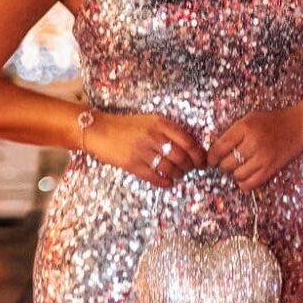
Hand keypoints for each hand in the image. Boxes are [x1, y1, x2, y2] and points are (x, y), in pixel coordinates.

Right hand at [85, 110, 204, 188]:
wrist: (100, 130)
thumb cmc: (128, 125)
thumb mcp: (150, 120)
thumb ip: (169, 130)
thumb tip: (190, 146)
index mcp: (160, 123)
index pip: (188, 141)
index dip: (199, 155)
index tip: (202, 161)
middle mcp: (153, 136)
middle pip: (181, 157)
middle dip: (190, 167)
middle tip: (190, 170)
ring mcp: (142, 151)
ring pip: (170, 168)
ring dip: (178, 175)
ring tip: (178, 175)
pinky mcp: (132, 165)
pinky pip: (155, 177)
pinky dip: (165, 182)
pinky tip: (168, 182)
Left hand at [208, 100, 302, 190]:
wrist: (297, 127)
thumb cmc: (271, 121)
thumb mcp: (249, 119)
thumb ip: (233, 133)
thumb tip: (215, 151)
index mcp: (245, 128)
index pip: (219, 147)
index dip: (211, 157)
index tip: (210, 159)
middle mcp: (253, 143)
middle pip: (226, 163)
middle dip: (222, 164)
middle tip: (225, 161)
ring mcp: (262, 158)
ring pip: (236, 175)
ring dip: (233, 173)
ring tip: (237, 166)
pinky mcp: (270, 170)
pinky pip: (249, 184)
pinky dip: (243, 183)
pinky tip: (244, 176)